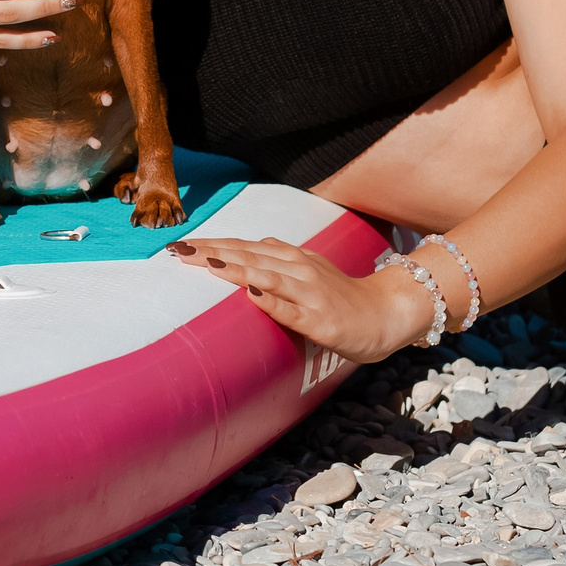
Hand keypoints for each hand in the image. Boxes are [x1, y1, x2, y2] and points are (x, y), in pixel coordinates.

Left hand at [168, 235, 435, 364]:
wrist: (386, 314)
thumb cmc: (343, 296)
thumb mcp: (310, 270)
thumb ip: (281, 258)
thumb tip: (254, 245)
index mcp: (291, 257)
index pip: (244, 247)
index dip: (213, 244)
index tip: (180, 245)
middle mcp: (299, 269)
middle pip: (249, 257)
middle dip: (213, 253)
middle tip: (179, 251)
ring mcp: (310, 294)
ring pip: (268, 277)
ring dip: (236, 269)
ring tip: (206, 264)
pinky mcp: (321, 321)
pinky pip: (292, 310)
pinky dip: (271, 301)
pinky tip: (251, 295)